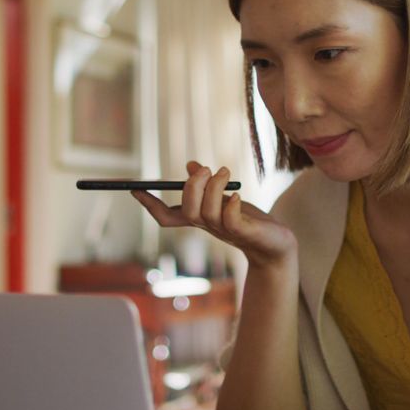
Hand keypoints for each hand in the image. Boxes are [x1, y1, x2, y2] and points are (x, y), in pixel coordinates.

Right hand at [130, 161, 296, 268]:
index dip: (149, 204)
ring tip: (225, 172)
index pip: (166, 215)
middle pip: (186, 211)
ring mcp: (224, 230)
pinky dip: (230, 206)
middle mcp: (207, 225)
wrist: (275, 244)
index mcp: (198, 218)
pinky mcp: (243, 232)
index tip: (134, 188)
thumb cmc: (249, 220)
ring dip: (213, 187)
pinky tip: (237, 197)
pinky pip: (230, 220)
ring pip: (206, 212)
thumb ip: (207, 185)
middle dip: (191, 187)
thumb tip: (191, 165)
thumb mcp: (225, 198)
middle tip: (205, 169)